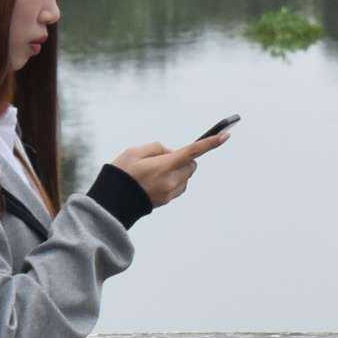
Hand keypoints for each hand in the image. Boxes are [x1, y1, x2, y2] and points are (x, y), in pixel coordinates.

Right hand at [111, 130, 227, 209]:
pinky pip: (178, 185)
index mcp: (165, 166)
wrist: (112, 201)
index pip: (192, 152)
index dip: (210, 143)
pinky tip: (154, 181)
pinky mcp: (168, 199)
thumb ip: (157, 148)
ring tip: (152, 172)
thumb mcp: (134, 152)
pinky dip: (172, 180)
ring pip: (186, 175)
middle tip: (162, 159)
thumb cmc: (121, 172)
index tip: (226, 136)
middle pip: (192, 164)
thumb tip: (173, 153)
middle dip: (184, 159)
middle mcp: (172, 180)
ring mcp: (171, 192)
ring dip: (177, 170)